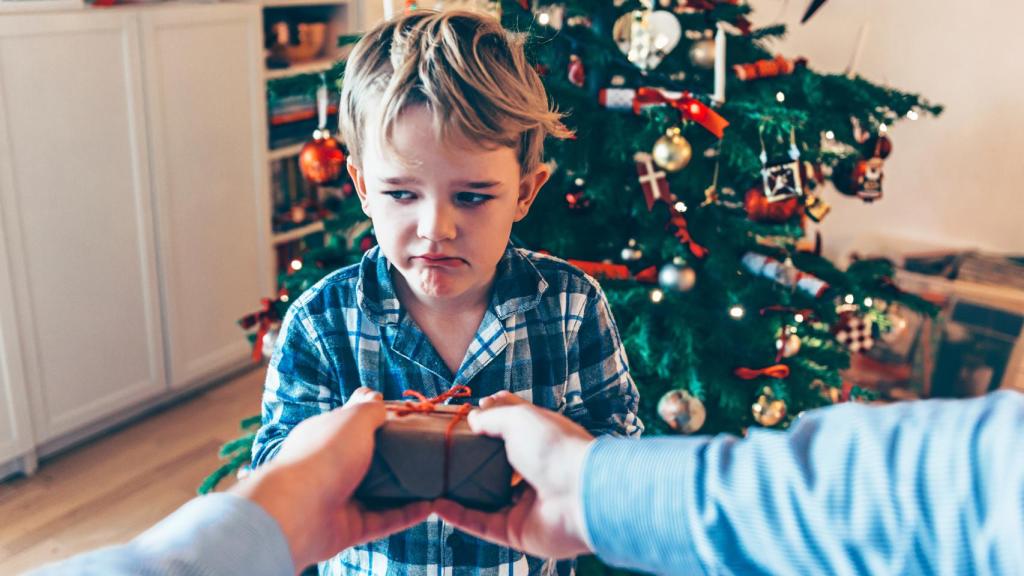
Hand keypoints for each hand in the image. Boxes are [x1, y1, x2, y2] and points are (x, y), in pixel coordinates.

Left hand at [231, 387, 430, 569]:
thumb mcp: (353, 419)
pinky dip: (407, 515)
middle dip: (396, 458)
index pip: (351, 425)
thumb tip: (376, 396)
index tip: (406, 420)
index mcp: (324, 437)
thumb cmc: (325, 455)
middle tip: (426, 451)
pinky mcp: (350, 528)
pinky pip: (384, 520)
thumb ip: (369, 408)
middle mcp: (329, 467)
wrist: (299, 511)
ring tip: (435, 480)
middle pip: (368, 460)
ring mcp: (339, 499)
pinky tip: (430, 506)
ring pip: (379, 494)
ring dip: (406, 489)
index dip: (377, 420)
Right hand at [434, 392, 594, 558]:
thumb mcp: (519, 418)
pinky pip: (482, 524)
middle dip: (471, 459)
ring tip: (432, 479)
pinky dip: (459, 516)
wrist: (581, 494)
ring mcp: (526, 504)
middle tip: (441, 451)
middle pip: (496, 465)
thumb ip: (493, 418)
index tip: (463, 418)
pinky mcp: (517, 532)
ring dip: (460, 491)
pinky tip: (436, 505)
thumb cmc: (555, 447)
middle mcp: (534, 471)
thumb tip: (473, 418)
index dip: (488, 422)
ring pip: (486, 498)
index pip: (510, 429)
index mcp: (540, 441)